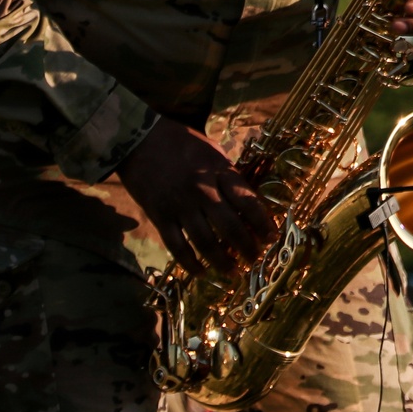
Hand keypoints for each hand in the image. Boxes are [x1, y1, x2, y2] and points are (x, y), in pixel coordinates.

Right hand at [118, 117, 274, 275]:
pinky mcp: (159, 216)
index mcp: (219, 170)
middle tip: (255, 259)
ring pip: (205, 242)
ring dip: (222, 261)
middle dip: (247, 247)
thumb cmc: (181, 142)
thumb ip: (228, 175)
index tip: (272, 237)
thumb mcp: (212, 151)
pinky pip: (178, 246)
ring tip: (233, 272)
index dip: (263, 223)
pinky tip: (201, 273)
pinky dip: (191, 264)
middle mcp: (202, 190)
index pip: (247, 201)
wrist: (139, 138)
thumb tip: (248, 203)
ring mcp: (180, 205)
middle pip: (230, 226)